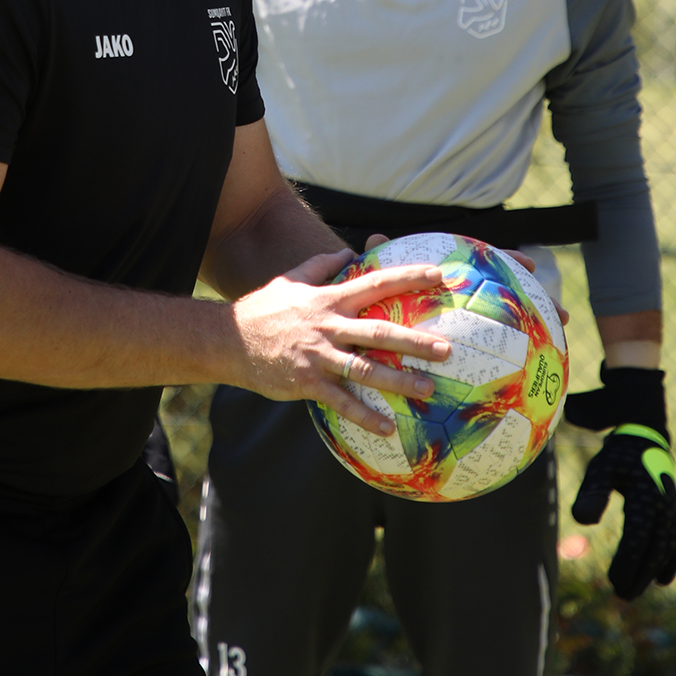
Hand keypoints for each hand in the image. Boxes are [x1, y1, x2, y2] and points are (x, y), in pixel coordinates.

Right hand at [230, 249, 450, 434]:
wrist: (228, 340)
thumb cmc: (263, 309)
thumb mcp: (292, 279)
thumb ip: (321, 264)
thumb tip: (347, 249)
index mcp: (329, 299)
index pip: (375, 282)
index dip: (407, 277)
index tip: (437, 274)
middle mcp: (328, 326)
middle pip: (379, 331)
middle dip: (415, 341)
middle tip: (446, 349)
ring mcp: (319, 356)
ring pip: (365, 369)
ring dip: (398, 380)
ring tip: (427, 390)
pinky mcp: (307, 382)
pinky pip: (341, 401)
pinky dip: (365, 415)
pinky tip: (387, 426)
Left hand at [563, 364, 675, 599]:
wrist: (645, 436)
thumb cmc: (617, 455)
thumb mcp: (600, 469)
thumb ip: (592, 493)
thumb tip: (582, 521)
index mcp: (647, 497)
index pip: (638, 538)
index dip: (627, 562)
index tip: (612, 580)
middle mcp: (665, 507)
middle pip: (655, 550)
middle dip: (639, 575)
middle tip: (620, 595)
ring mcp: (672, 510)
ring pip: (667, 549)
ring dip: (652, 573)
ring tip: (634, 592)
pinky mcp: (673, 513)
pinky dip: (671, 560)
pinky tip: (663, 580)